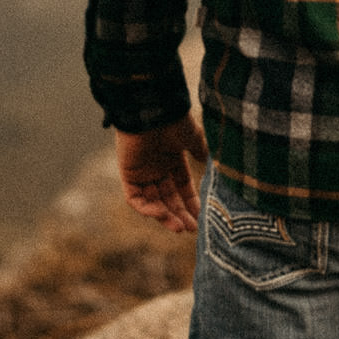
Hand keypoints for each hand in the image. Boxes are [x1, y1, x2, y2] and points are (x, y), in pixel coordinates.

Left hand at [115, 114, 206, 233]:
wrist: (153, 110)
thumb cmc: (174, 122)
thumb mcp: (193, 138)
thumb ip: (200, 152)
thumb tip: (210, 164)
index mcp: (172, 159)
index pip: (182, 187)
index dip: (191, 202)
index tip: (201, 216)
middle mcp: (157, 167)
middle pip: (168, 197)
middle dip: (179, 214)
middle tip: (190, 229)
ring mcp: (142, 171)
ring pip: (153, 201)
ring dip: (165, 215)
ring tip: (179, 227)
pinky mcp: (128, 174)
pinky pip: (135, 198)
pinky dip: (146, 208)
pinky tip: (160, 214)